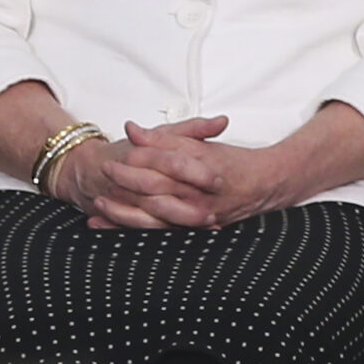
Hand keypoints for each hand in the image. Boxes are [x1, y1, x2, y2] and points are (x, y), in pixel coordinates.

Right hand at [49, 116, 229, 229]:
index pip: (172, 163)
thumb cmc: (130, 150)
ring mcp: (125, 201)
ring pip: (152, 217)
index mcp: (143, 154)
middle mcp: (132, 179)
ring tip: (205, 225)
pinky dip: (163, 236)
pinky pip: (141, 230)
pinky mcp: (122, 217)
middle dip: (188, 206)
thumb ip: (194, 128)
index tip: (217, 180)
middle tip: (213, 212)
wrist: (87, 169)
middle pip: (162, 194)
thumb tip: (222, 122)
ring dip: (178, 224)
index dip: (196, 172)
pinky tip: (187, 238)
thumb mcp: (162, 134)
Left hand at [112, 119, 298, 229]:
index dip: (141, 155)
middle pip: (155, 189)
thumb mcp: (200, 145)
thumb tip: (134, 130)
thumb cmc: (232, 164)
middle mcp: (197, 195)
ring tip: (99, 204)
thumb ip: (168, 137)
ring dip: (122, 212)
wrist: (264, 184)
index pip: (166, 161)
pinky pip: (153, 234)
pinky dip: (127, 229)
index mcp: (201, 168)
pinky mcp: (187, 231)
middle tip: (105, 171)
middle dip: (126, 181)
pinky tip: (106, 226)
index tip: (121, 148)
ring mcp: (192, 216)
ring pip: (152, 217)